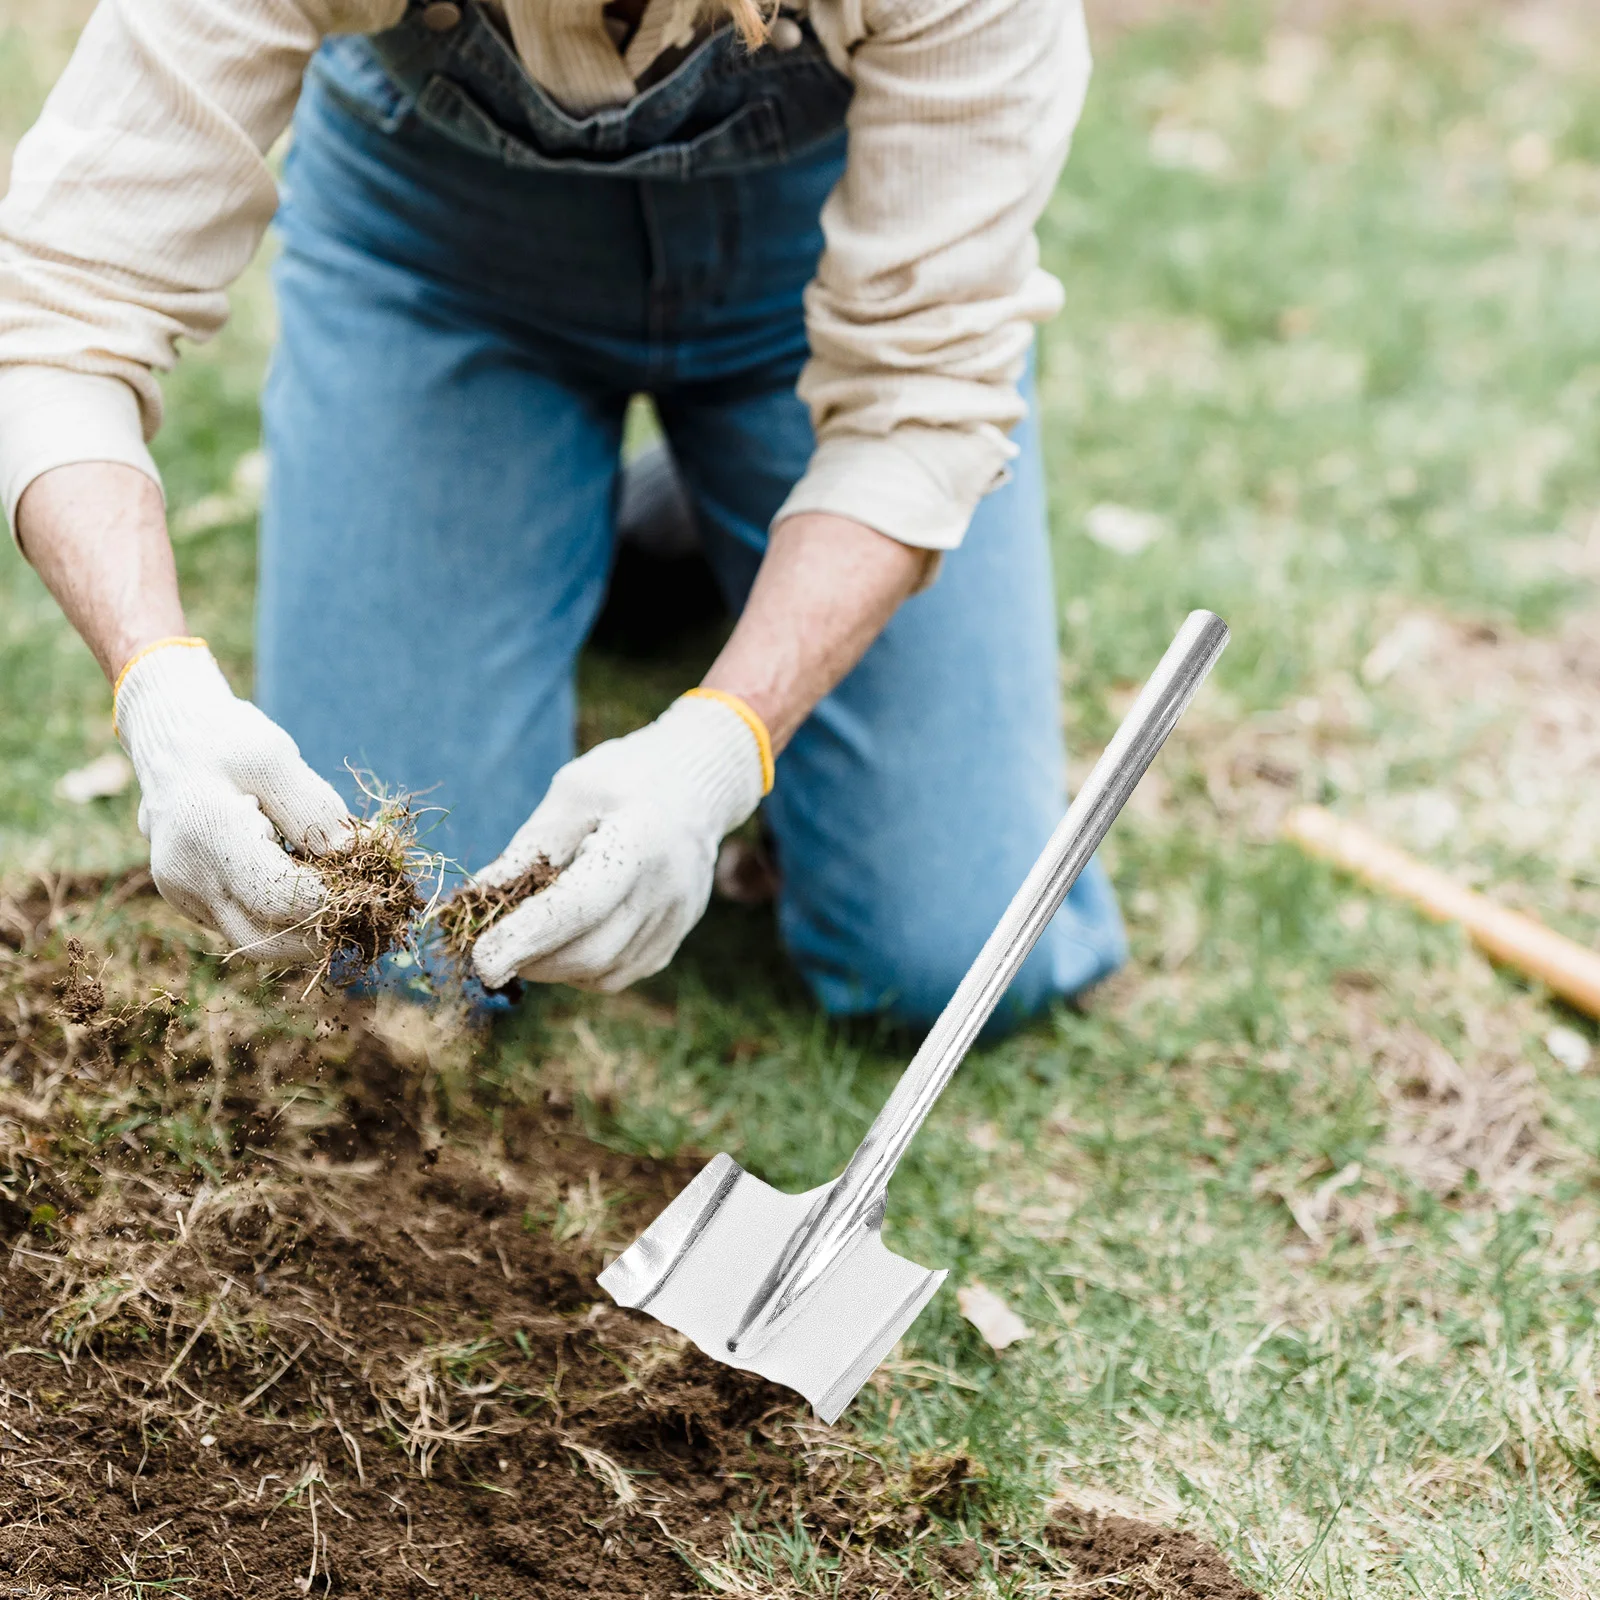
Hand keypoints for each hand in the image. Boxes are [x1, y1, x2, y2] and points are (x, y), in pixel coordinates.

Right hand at [115, 640, 351, 958]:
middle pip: (266, 943)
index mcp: (208, 833)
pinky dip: (281, 919)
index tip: (365, 882)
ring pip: (255, 942)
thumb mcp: (274, 755)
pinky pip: (243, 926)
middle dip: (321, 933)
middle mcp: (188, 876)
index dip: (329, 899)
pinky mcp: (192, 903)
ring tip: (342, 896)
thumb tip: (353, 854)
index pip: (278, 898)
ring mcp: (185, 896)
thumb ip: (314, 808)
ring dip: (304, 932)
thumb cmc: (226, 742)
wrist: (168, 744)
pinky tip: (310, 887)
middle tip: (363, 907)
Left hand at [471, 693, 766, 992]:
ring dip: (551, 964)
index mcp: (641, 839)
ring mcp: (676, 921)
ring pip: (600, 972)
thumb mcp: (571, 795)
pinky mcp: (672, 941)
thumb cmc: (624, 780)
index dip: (526, 936)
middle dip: (530, 958)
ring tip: (529, 931)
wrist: (695, 787)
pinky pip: (616, 974)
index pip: (580, 905)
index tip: (481, 962)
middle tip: (490, 947)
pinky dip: (578, 966)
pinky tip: (567, 935)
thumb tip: (474, 903)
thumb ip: (526, 851)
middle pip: (590, 952)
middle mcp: (668, 889)